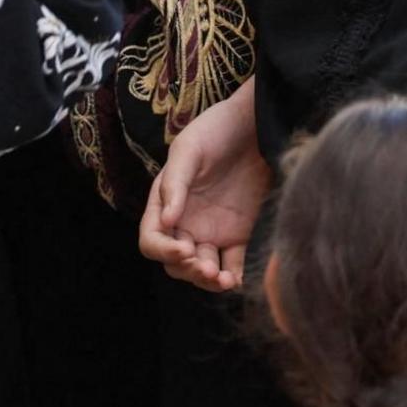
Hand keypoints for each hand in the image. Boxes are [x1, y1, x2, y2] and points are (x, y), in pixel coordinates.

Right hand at [139, 78, 268, 291]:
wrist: (255, 125)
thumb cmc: (215, 131)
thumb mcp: (189, 150)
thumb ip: (175, 184)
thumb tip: (165, 221)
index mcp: (163, 205)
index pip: (152, 241)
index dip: (163, 251)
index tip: (185, 250)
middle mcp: (183, 223)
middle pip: (175, 261)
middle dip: (187, 269)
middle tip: (206, 269)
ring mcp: (210, 230)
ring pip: (201, 268)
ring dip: (208, 280)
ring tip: (223, 281)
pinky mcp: (237, 233)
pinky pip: (231, 263)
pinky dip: (231, 276)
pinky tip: (235, 281)